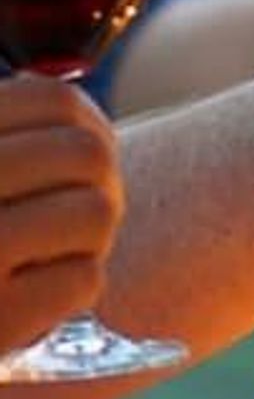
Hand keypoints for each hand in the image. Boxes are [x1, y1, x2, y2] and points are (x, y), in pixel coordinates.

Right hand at [0, 78, 121, 353]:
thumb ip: (10, 142)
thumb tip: (75, 99)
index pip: (54, 100)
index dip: (89, 125)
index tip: (84, 152)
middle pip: (90, 155)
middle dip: (97, 187)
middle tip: (71, 218)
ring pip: (98, 213)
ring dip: (88, 240)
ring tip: (46, 257)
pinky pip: (85, 279)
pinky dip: (69, 292)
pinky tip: (30, 300)